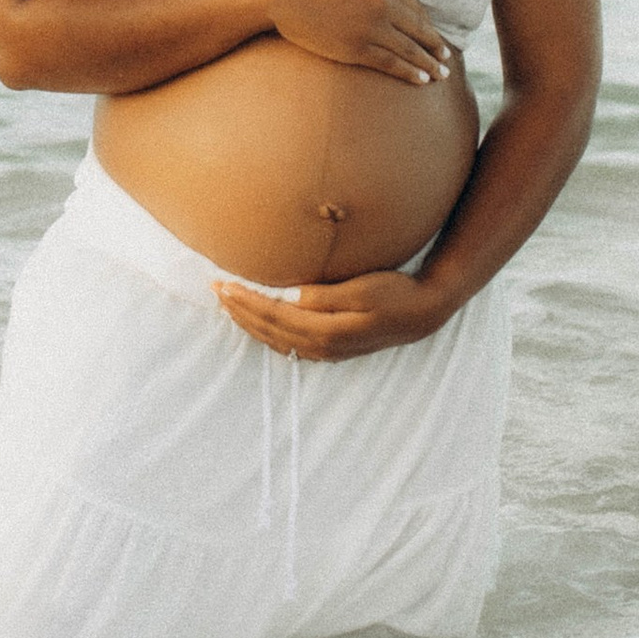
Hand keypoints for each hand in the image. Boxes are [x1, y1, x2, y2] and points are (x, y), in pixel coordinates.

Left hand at [214, 268, 452, 359]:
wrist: (421, 313)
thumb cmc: (394, 293)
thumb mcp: (363, 288)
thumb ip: (327, 296)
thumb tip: (295, 297)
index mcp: (327, 330)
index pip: (275, 316)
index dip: (247, 301)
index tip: (225, 285)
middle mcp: (322, 346)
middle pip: (270, 330)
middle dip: (240, 312)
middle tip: (216, 290)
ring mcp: (326, 352)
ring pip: (276, 341)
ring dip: (249, 323)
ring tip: (228, 305)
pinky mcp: (331, 351)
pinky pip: (288, 346)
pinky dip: (267, 333)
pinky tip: (257, 323)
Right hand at [262, 0, 452, 83]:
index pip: (415, 8)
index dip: (427, 24)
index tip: (433, 34)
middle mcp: (383, 5)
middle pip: (419, 30)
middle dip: (436, 46)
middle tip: (447, 57)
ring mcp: (371, 28)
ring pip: (410, 50)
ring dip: (430, 64)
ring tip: (441, 74)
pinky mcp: (356, 49)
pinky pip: (391, 64)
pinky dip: (409, 73)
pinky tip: (421, 80)